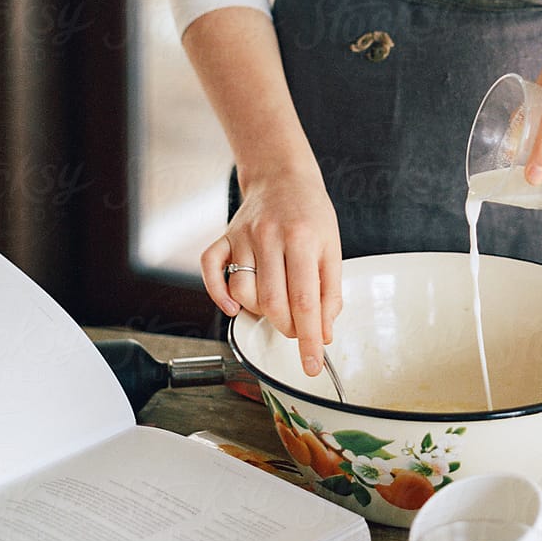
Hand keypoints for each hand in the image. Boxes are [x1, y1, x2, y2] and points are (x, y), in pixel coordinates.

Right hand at [202, 159, 341, 378]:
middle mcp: (269, 236)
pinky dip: (218, 294)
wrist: (282, 175)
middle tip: (299, 328)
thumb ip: (330, 291)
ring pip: (242, 292)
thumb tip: (324, 332)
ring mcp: (242, 236)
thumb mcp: (331, 246)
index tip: (312, 365)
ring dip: (259, 312)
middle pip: (272, 302)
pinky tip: (233, 306)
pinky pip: (210, 270)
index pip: (305, 301)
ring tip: (276, 306)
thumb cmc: (310, 213)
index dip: (310, 338)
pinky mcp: (223, 237)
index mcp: (302, 238)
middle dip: (287, 328)